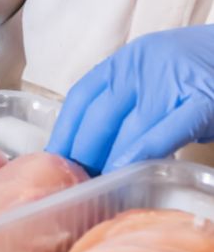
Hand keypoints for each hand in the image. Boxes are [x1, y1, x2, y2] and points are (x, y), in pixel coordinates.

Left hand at [46, 25, 213, 172]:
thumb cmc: (207, 76)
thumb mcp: (160, 83)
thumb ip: (130, 108)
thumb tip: (95, 150)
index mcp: (127, 61)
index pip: (82, 98)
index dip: (64, 133)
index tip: (52, 162)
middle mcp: (143, 66)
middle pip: (98, 117)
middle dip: (82, 155)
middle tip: (73, 186)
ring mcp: (173, 81)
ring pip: (128, 127)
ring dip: (107, 161)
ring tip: (96, 189)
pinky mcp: (204, 100)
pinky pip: (167, 129)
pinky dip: (142, 152)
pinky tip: (128, 172)